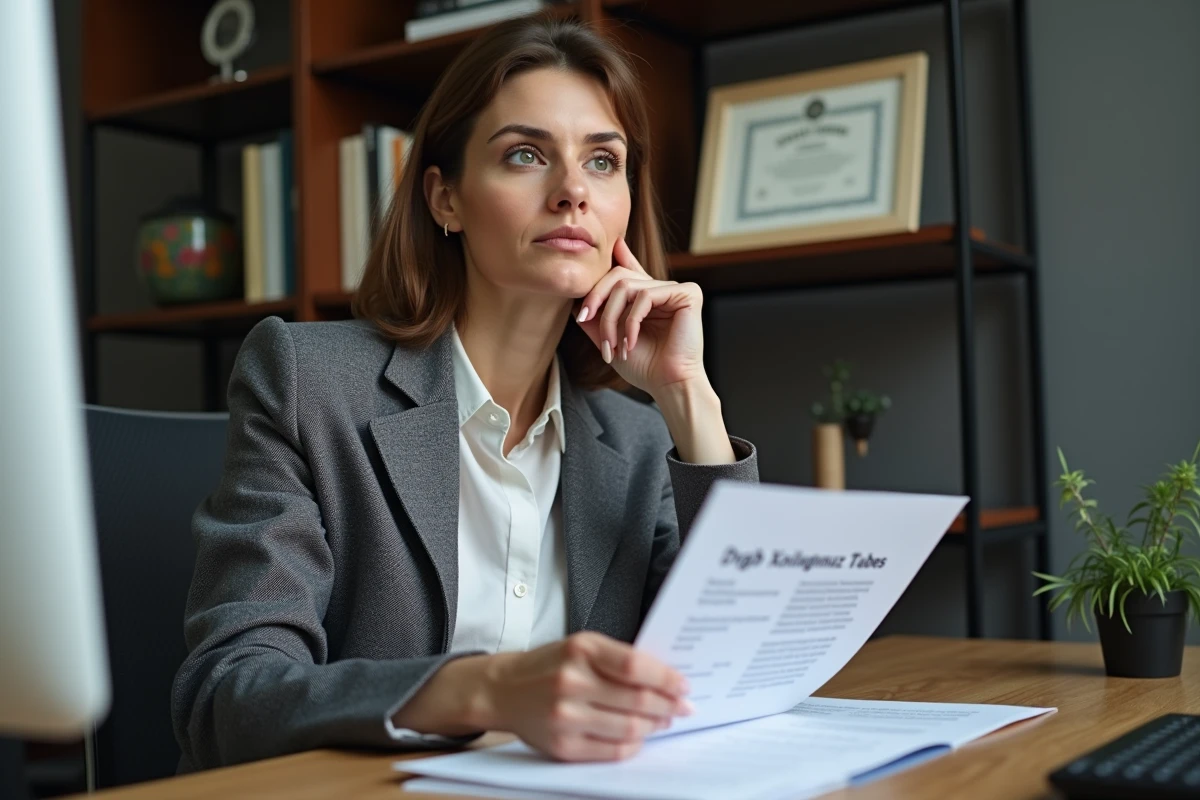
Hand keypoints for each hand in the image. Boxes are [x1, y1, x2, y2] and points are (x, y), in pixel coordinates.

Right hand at [483, 631, 692, 760]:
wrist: (504, 690)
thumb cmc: (549, 665)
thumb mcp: (581, 646)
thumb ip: (618, 658)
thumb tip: (664, 680)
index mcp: (581, 650)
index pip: (635, 666)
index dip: (666, 678)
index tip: (683, 685)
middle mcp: (572, 683)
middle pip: (637, 700)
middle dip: (668, 705)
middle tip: (683, 706)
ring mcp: (566, 717)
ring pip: (629, 727)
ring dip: (655, 725)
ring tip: (664, 720)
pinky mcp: (563, 746)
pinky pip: (612, 750)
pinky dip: (633, 744)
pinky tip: (640, 735)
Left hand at [575, 237, 706, 397]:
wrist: (668, 385)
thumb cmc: (644, 367)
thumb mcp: (609, 339)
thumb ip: (594, 319)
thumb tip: (574, 302)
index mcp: (646, 297)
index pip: (627, 267)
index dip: (615, 254)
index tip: (604, 247)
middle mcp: (661, 289)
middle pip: (617, 275)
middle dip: (595, 298)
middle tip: (584, 320)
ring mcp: (675, 289)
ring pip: (626, 286)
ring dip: (611, 318)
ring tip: (613, 346)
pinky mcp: (688, 293)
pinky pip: (645, 296)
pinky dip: (632, 321)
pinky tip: (630, 342)